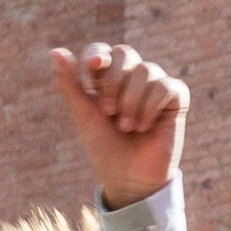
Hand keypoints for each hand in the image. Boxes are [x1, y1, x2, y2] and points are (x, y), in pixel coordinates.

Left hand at [49, 40, 187, 207]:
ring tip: (127, 128)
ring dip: (131, 101)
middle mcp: (132, 77)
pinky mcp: (175, 98)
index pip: (103, 51)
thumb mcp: (84, 116)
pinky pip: (165, 85)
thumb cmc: (106, 149)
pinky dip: (151, 106)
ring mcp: (154, 86)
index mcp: (108, 78)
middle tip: (109, 112)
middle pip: (124, 53)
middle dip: (113, 82)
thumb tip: (54, 52)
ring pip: (145, 70)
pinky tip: (144, 127)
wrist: (129, 180)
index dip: (97, 56)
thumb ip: (70, 85)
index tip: (91, 71)